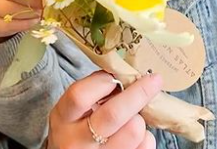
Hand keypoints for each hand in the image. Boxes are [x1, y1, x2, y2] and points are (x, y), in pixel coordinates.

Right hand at [48, 71, 162, 148]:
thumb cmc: (76, 129)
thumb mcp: (73, 110)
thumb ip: (93, 92)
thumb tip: (126, 75)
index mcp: (63, 119)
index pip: (80, 95)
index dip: (102, 82)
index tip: (116, 76)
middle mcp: (76, 141)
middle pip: (113, 115)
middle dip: (138, 93)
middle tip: (154, 80)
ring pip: (133, 130)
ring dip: (138, 118)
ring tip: (132, 118)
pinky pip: (144, 146)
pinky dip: (146, 137)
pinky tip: (135, 136)